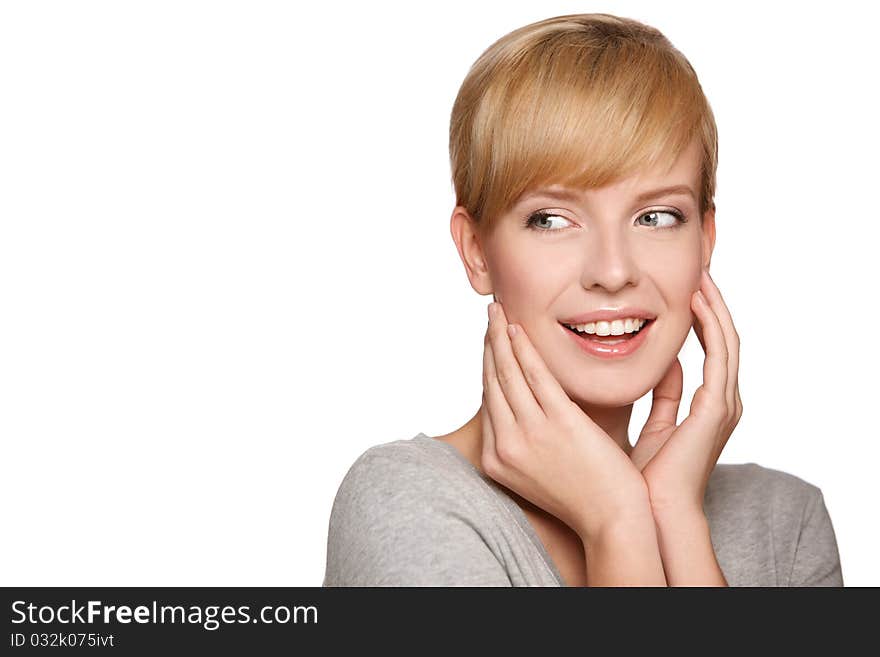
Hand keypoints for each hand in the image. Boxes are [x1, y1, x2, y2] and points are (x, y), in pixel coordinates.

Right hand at [482, 301, 650, 541]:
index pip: (489, 401)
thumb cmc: (583, 497)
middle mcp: (506, 446)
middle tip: (491, 315)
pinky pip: (536, 376)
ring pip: (508, 373)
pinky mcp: (559, 424)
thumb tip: (528, 408)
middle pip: (492, 382)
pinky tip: (519, 329)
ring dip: (501, 336)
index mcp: (497, 459)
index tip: (490, 341)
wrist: (612, 522)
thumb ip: (527, 440)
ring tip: (499, 312)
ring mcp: (531, 434)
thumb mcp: (538, 472)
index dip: (487, 365)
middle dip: (489, 343)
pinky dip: (525, 349)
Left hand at [629, 267, 742, 513]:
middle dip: (713, 303)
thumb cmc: (646, 476)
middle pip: (725, 338)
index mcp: (711, 406)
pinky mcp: (717, 409)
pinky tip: (696, 302)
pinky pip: (719, 356)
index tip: (687, 288)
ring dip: (715, 306)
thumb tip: (666, 363)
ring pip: (727, 341)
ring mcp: (725, 405)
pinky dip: (711, 326)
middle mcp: (725, 402)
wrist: (651, 512)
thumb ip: (664, 394)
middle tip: (699, 269)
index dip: (703, 316)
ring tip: (701, 274)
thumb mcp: (654, 425)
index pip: (713, 348)